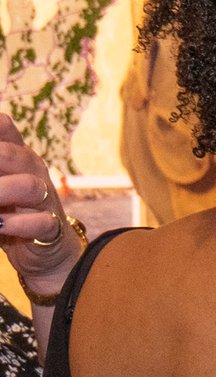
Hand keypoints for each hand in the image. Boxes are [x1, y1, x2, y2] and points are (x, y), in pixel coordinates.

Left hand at [0, 117, 78, 298]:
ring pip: (29, 187)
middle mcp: (33, 172)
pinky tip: (0, 225)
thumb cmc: (9, 210)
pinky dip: (16, 225)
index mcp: (16, 155)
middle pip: (14, 154)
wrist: (44, 250)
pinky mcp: (50, 228)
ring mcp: (45, 200)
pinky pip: (41, 222)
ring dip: (1, 193)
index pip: (4, 126)